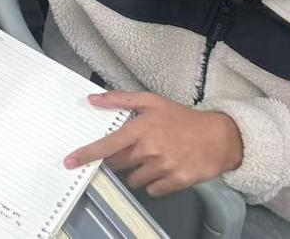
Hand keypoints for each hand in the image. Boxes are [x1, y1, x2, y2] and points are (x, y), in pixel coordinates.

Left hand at [66, 92, 242, 195]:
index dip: (86, 154)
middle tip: (133, 151)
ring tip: (152, 159)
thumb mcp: (152, 101)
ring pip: (133, 179)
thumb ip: (120, 99)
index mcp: (140, 129)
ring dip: (136, 173)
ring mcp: (163, 167)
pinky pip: (151, 190)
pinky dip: (153, 184)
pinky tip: (162, 170)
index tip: (70, 162)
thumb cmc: (182, 118)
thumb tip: (92, 99)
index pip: (107, 145)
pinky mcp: (176, 182)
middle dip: (119, 160)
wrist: (220, 137)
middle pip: (118, 164)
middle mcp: (149, 149)